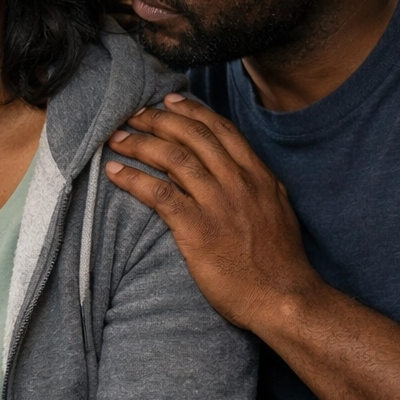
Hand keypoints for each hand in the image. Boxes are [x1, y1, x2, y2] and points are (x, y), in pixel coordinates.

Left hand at [103, 93, 321, 330]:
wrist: (284, 297)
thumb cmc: (279, 262)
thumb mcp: (277, 210)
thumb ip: (257, 186)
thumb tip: (241, 169)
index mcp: (258, 175)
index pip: (221, 130)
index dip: (192, 112)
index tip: (170, 101)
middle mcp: (238, 182)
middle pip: (192, 136)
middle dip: (158, 120)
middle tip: (134, 114)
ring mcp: (217, 203)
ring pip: (172, 158)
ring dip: (139, 143)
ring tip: (117, 139)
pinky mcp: (197, 228)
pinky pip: (158, 193)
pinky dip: (133, 178)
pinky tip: (115, 172)